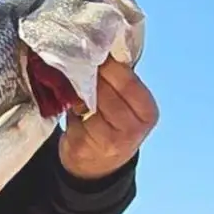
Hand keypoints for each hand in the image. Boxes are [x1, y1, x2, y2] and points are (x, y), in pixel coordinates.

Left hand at [60, 59, 156, 180]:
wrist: (97, 164)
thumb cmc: (110, 125)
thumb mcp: (125, 105)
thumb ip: (118, 82)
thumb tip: (100, 49)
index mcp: (147, 111)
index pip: (127, 81)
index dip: (109, 65)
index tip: (94, 50)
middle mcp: (132, 127)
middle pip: (105, 89)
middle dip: (89, 74)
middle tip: (75, 59)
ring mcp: (108, 138)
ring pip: (87, 101)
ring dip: (76, 88)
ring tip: (70, 78)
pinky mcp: (84, 144)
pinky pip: (72, 115)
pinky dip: (68, 104)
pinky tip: (67, 101)